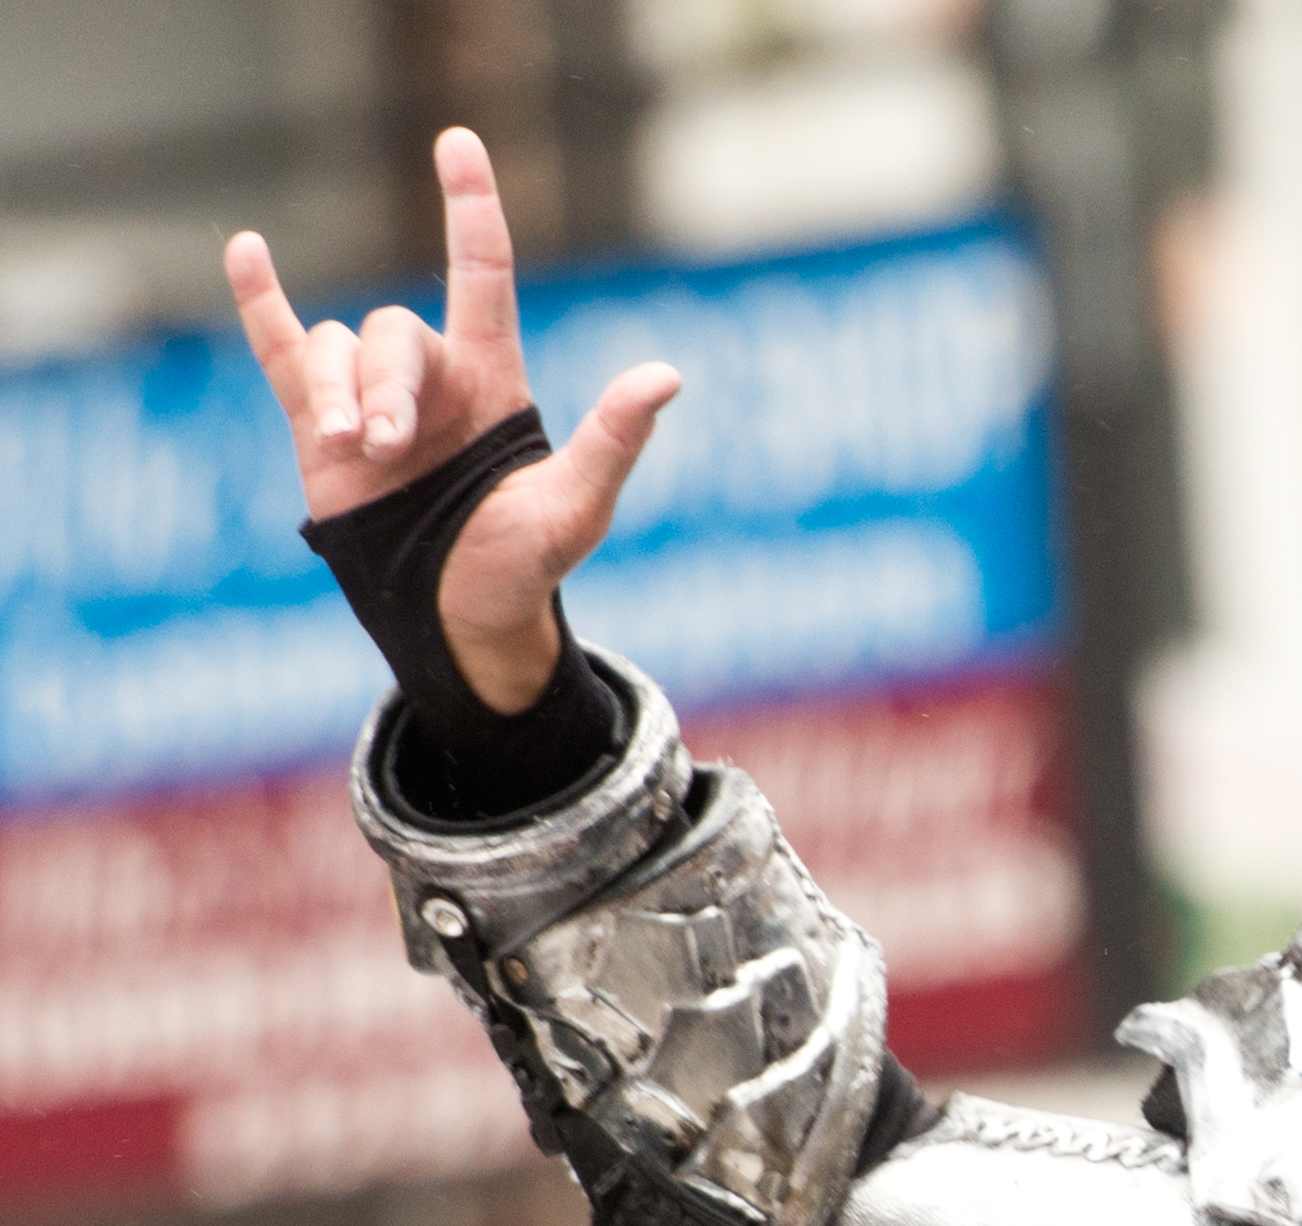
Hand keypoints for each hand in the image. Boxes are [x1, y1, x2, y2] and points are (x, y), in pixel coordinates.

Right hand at [224, 127, 681, 710]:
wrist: (460, 618)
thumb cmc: (527, 566)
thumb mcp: (576, 506)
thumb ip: (614, 440)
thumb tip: (666, 375)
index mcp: (493, 379)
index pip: (480, 271)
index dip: (470, 207)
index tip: (458, 143)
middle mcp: (432, 378)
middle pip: (393, 329)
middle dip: (387, 381)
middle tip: (391, 446)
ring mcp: (374, 400)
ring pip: (339, 347)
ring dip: (342, 388)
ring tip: (356, 447)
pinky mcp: (322, 429)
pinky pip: (285, 350)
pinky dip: (262, 303)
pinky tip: (247, 250)